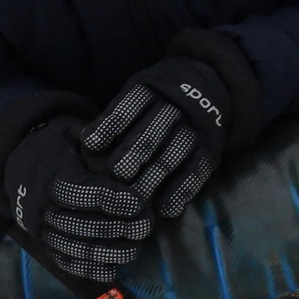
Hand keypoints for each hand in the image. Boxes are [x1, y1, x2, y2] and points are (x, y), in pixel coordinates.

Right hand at [2, 117, 154, 282]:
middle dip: (113, 226)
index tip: (137, 202)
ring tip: (135, 248)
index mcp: (51, 173)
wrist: (18, 164)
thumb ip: (97, 143)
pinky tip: (113, 270)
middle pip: (76, 222)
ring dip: (105, 251)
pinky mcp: (43, 243)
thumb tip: (122, 158)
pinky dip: (88, 269)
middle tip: (146, 226)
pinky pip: (63, 261)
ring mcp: (40, 228)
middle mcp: (40, 205)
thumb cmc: (59, 144)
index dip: (108, 198)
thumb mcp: (74, 131)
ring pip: (71, 246)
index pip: (78, 189)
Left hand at [81, 55, 232, 219]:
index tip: (91, 145)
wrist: (208, 89)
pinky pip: (198, 170)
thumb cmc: (156, 101)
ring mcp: (196, 128)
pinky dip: (181, 190)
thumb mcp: (136, 96)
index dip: (110, 125)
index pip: (130, 104)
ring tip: (133, 200)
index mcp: (152, 90)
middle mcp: (176, 107)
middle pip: (151, 131)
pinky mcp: (211, 149)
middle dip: (131, 155)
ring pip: (174, 152)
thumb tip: (88, 150)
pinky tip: (165, 208)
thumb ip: (114, 122)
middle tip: (113, 176)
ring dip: (153, 177)